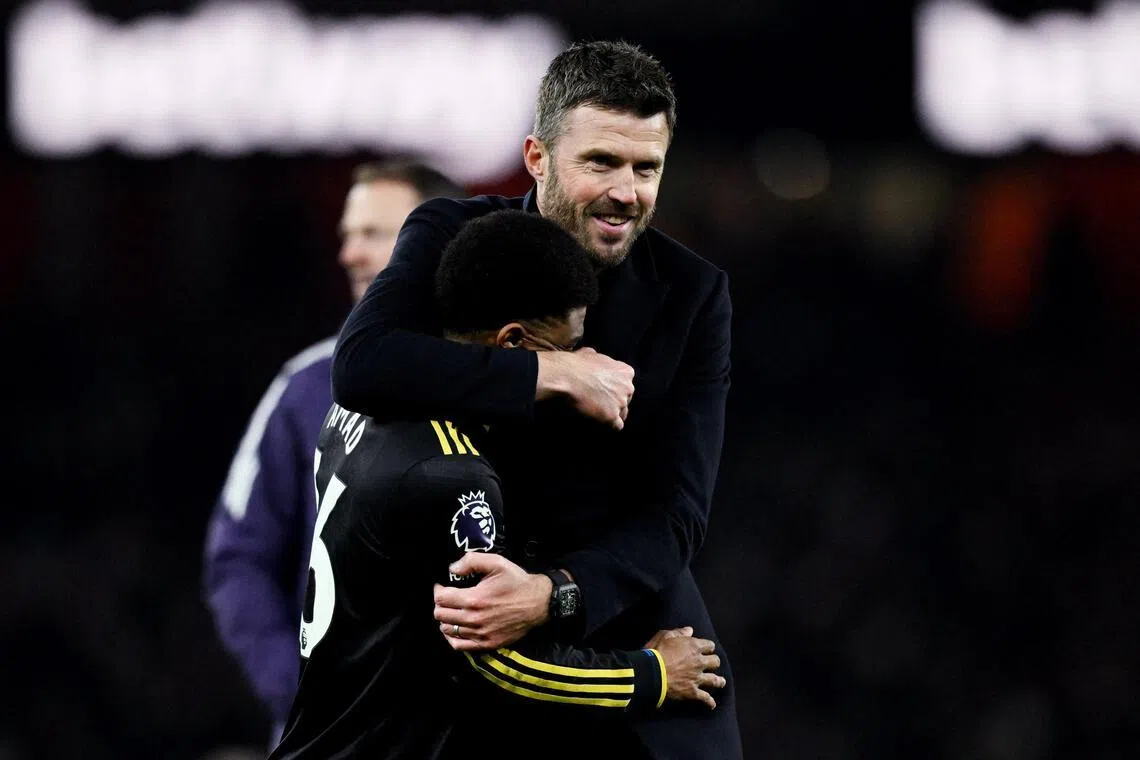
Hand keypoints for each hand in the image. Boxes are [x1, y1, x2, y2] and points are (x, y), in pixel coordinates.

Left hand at [434, 553, 550, 651]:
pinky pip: (459, 645)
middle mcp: (474, 619)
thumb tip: (452, 569)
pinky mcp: (486, 644)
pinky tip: (455, 629)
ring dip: (445, 619)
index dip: (438, 590)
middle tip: (447, 597)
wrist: (538, 603)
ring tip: (452, 611)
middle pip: (440, 615)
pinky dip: (452, 637)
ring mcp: (480, 634)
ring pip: (447, 630)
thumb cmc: (517, 582)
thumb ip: (471, 561)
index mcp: (474, 598)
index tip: (442, 585)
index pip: (441, 598)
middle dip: (440, 604)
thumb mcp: (497, 563)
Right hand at [536, 348, 634, 429]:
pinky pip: (617, 426)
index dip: (615, 387)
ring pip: (622, 413)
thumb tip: (593, 356)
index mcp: (626, 372)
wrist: (567, 376)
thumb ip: (598, 358)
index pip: (626, 383)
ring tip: (598, 412)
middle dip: (615, 400)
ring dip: (612, 413)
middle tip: (600, 401)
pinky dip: (609, 425)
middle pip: (626, 398)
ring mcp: (621, 403)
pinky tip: (600, 422)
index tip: (605, 389)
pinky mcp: (611, 416)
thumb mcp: (590, 354)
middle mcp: (628, 387)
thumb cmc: (576, 363)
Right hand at [645, 627, 723, 709]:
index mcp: (694, 647)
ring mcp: (697, 678)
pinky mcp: (692, 691)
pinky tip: (712, 705)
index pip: (709, 645)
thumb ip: (679, 632)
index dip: (708, 647)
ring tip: (721, 682)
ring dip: (719, 681)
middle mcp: (699, 662)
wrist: (652, 673)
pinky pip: (705, 698)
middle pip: (715, 662)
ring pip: (715, 680)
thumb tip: (690, 630)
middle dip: (714, 662)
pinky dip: (709, 702)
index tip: (706, 649)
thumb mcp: (665, 636)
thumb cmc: (657, 652)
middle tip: (711, 664)